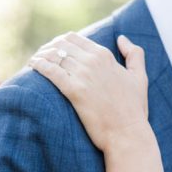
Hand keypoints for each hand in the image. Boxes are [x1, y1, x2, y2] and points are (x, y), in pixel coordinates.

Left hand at [29, 33, 148, 152]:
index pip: (75, 38)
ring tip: (34, 61)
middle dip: (48, 47)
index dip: (61, 41)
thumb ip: (135, 54)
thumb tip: (121, 38)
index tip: (53, 49)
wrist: (127, 133)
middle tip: (41, 55)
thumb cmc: (134, 109)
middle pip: (61, 44)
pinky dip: (39, 64)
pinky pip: (50, 70)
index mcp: (106, 56)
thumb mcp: (140, 77)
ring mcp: (83, 75)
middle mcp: (93, 61)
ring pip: (53, 55)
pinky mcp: (74, 90)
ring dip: (41, 55)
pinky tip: (32, 65)